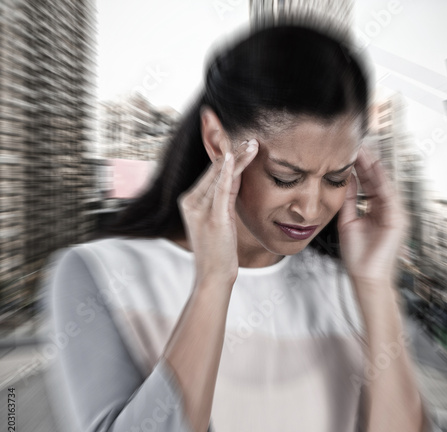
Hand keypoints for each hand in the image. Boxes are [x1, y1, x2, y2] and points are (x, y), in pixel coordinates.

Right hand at [177, 139, 258, 284]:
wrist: (213, 274)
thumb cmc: (217, 248)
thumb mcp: (219, 218)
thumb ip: (224, 196)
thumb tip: (237, 175)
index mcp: (189, 201)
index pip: (211, 173)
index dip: (228, 157)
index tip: (243, 144)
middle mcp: (191, 202)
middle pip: (215, 170)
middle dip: (234, 153)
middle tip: (251, 138)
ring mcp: (200, 210)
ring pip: (221, 177)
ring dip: (238, 158)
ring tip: (253, 144)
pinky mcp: (214, 218)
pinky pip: (222, 190)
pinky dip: (229, 172)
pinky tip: (234, 157)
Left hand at [337, 146, 407, 285]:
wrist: (365, 276)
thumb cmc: (358, 255)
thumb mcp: (348, 220)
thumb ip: (349, 200)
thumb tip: (345, 179)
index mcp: (374, 209)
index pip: (367, 183)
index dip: (359, 168)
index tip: (350, 154)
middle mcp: (385, 209)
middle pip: (376, 180)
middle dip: (367, 163)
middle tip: (357, 145)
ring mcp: (393, 213)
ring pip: (384, 184)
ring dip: (374, 167)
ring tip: (364, 151)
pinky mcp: (397, 219)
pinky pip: (390, 196)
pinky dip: (382, 181)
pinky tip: (374, 168)